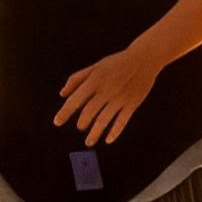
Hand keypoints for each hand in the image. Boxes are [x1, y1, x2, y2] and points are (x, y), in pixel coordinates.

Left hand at [55, 38, 169, 145]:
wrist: (144, 59)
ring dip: (94, 133)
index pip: (75, 99)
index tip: (57, 122)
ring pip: (103, 120)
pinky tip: (108, 140)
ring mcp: (119, 98)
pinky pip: (122, 121)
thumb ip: (77, 79)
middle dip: (82, 123)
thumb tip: (62, 94)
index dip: (65, 112)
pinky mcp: (132, 104)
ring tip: (88, 142)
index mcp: (95, 80)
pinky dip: (115, 132)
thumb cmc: (117, 63)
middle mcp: (106, 91)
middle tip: (80, 126)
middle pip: (89, 112)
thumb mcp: (96, 66)